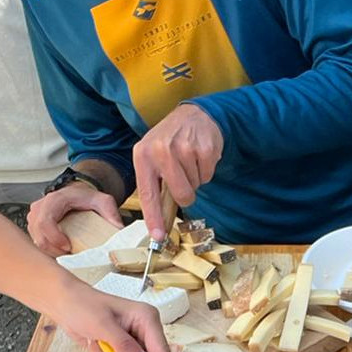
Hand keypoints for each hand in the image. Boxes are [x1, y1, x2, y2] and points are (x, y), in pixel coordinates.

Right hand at [27, 181, 122, 255]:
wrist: (76, 193)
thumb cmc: (86, 197)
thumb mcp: (103, 201)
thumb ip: (111, 213)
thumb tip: (118, 231)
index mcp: (54, 200)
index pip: (45, 222)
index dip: (54, 238)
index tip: (68, 247)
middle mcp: (39, 208)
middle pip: (39, 236)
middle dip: (54, 250)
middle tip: (71, 253)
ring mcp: (34, 218)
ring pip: (36, 242)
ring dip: (51, 251)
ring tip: (68, 252)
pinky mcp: (34, 227)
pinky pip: (37, 243)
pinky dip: (49, 250)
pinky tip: (61, 251)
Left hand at [53, 278, 177, 351]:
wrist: (64, 304)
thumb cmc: (83, 306)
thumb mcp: (102, 325)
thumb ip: (123, 346)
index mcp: (146, 318)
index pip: (161, 350)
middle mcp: (144, 331)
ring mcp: (133, 343)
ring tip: (95, 345)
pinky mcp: (122, 351)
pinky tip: (94, 347)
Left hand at [133, 103, 222, 238]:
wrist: (193, 115)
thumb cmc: (169, 141)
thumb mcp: (151, 155)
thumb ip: (152, 184)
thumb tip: (159, 224)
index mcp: (143, 155)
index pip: (148, 194)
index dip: (154, 218)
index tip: (158, 236)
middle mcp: (161, 150)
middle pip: (181, 195)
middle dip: (186, 193)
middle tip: (183, 178)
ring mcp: (184, 148)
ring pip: (196, 185)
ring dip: (195, 178)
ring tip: (189, 159)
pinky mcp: (204, 148)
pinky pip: (208, 176)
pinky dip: (206, 170)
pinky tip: (199, 155)